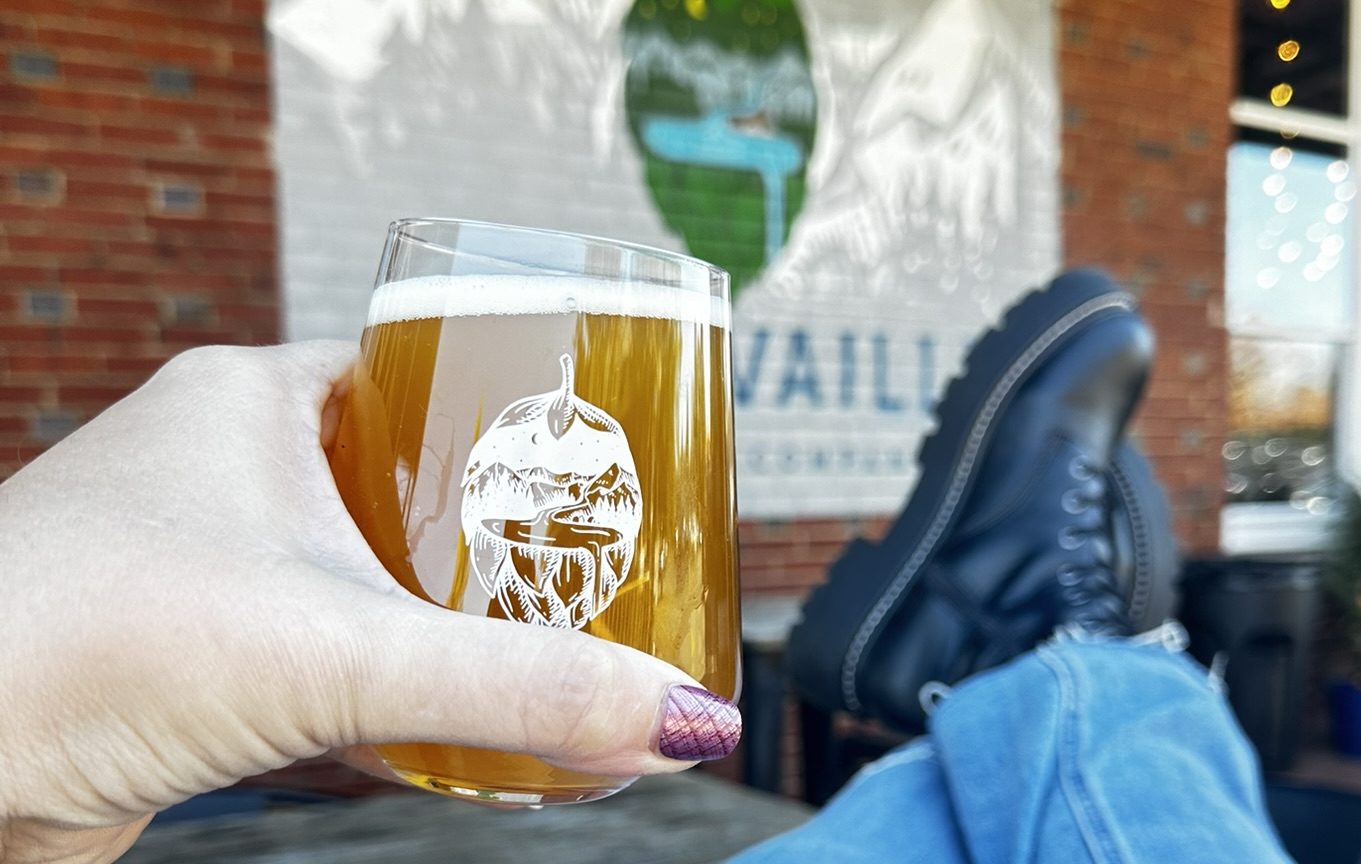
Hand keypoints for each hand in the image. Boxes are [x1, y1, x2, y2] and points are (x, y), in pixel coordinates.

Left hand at [0, 342, 737, 863]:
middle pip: (408, 476)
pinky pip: (321, 644)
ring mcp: (199, 559)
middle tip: (600, 554)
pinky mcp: (188, 655)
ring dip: (447, 605)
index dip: (519, 406)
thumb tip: (677, 718)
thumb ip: (520, 686)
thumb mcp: (339, 652)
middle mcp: (222, 465)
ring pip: (366, 566)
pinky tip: (449, 709)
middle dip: (502, 524)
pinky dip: (390, 673)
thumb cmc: (68, 651)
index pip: (423, 368)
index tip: (602, 450)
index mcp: (252, 399)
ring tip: (549, 630)